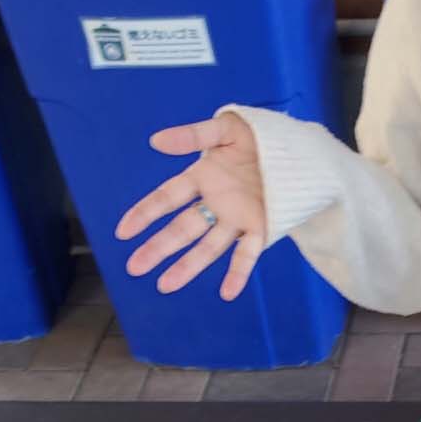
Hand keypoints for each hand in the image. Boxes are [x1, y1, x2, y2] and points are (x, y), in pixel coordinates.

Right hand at [115, 114, 267, 301]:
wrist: (297, 148)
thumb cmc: (257, 135)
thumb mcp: (225, 128)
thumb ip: (193, 136)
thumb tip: (156, 141)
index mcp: (203, 178)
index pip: (167, 198)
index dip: (145, 213)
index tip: (123, 232)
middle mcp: (216, 203)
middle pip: (183, 228)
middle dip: (159, 247)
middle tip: (135, 267)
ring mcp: (238, 218)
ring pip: (208, 246)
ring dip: (188, 266)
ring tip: (165, 286)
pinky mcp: (261, 227)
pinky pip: (247, 254)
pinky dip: (238, 273)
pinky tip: (227, 294)